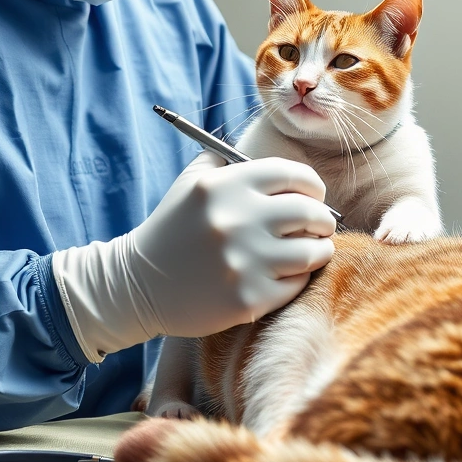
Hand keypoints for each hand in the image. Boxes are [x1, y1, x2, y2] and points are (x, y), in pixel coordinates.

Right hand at [52, 153, 335, 359]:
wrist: (139, 286)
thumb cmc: (173, 230)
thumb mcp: (191, 183)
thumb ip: (229, 163)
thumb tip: (280, 168)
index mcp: (223, 186)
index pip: (292, 175)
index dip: (311, 185)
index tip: (314, 195)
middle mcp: (236, 220)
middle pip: (310, 212)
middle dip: (322, 218)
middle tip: (320, 224)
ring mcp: (244, 262)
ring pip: (312, 251)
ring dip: (320, 248)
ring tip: (314, 249)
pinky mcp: (249, 299)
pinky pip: (297, 283)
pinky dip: (300, 277)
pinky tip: (288, 273)